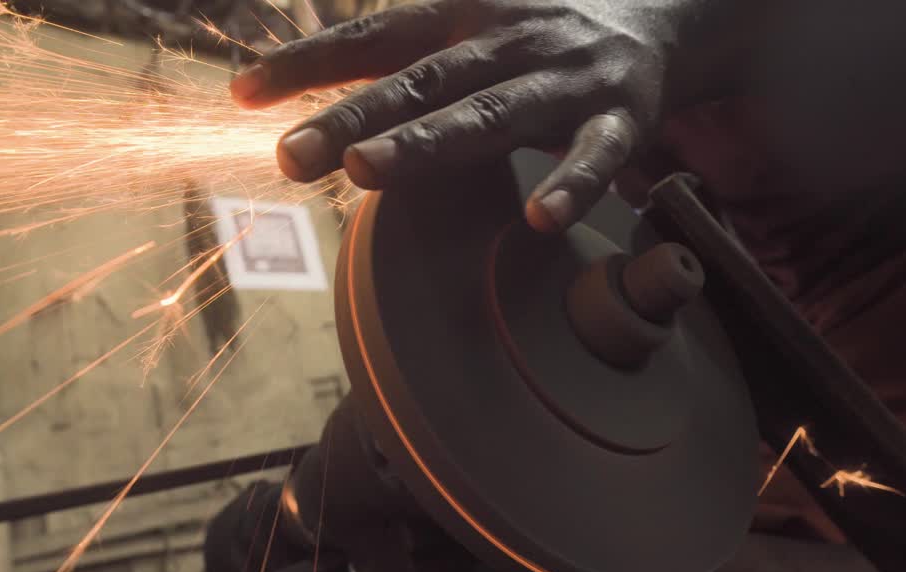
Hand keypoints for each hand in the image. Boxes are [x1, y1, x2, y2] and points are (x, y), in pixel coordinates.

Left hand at [231, 0, 689, 231]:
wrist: (662, 17)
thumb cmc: (540, 35)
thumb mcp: (471, 28)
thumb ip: (403, 63)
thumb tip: (316, 108)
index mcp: (463, 16)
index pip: (375, 36)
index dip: (310, 61)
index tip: (243, 93)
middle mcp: (508, 40)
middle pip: (421, 81)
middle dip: (352, 115)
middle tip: (288, 154)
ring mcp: (564, 80)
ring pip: (492, 113)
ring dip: (428, 142)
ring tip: (365, 170)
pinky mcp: (622, 118)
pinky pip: (597, 155)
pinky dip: (573, 183)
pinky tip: (542, 218)